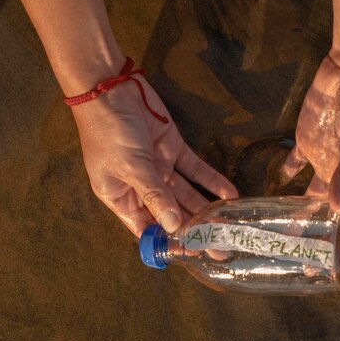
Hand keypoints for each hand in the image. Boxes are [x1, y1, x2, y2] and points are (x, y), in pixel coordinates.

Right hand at [71, 74, 237, 235]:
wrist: (110, 88)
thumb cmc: (110, 133)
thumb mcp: (131, 167)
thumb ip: (155, 195)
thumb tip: (175, 226)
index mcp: (120, 197)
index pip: (148, 227)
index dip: (169, 241)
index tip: (192, 253)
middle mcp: (141, 187)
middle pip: (171, 214)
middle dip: (195, 230)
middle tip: (220, 248)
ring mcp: (159, 167)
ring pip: (186, 194)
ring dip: (206, 208)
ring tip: (229, 225)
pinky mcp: (173, 149)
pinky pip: (195, 170)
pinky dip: (211, 180)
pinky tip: (229, 194)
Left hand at [282, 54, 339, 265]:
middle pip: (334, 217)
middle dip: (321, 241)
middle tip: (303, 265)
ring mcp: (328, 162)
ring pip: (311, 198)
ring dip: (298, 217)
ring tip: (281, 239)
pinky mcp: (309, 145)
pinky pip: (294, 168)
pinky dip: (283, 182)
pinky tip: (266, 198)